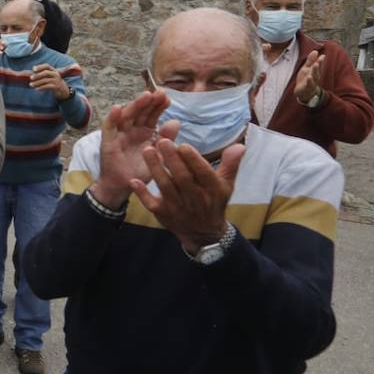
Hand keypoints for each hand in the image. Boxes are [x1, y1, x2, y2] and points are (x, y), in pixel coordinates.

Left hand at [30, 63, 69, 99]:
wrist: (64, 91)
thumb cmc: (54, 82)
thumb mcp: (50, 77)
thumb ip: (42, 75)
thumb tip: (30, 75)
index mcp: (53, 70)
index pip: (47, 66)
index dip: (40, 67)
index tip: (33, 69)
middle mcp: (55, 74)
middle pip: (46, 72)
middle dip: (37, 75)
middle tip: (31, 78)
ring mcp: (56, 80)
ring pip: (46, 80)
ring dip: (37, 82)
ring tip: (31, 85)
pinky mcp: (57, 87)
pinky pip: (48, 86)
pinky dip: (41, 87)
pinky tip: (37, 89)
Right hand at [91, 90, 179, 208]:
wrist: (123, 186)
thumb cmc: (140, 171)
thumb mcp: (158, 156)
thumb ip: (166, 140)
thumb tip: (176, 121)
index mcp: (145, 132)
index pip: (152, 115)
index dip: (159, 106)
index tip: (168, 99)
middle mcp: (132, 129)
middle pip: (140, 112)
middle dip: (150, 102)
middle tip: (160, 93)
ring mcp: (120, 134)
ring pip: (127, 116)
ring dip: (135, 105)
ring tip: (146, 96)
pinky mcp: (108, 141)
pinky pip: (109, 127)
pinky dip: (112, 117)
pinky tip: (117, 108)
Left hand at [131, 139, 244, 254]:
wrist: (203, 232)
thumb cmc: (213, 201)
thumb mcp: (226, 184)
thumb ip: (230, 164)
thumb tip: (239, 146)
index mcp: (212, 189)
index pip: (202, 173)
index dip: (193, 160)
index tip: (183, 145)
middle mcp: (195, 199)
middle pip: (182, 178)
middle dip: (172, 160)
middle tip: (161, 141)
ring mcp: (177, 207)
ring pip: (165, 187)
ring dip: (155, 169)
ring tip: (147, 150)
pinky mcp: (163, 214)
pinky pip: (151, 204)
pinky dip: (142, 193)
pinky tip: (134, 180)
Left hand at [294, 51, 324, 104]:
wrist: (304, 93)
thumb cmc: (306, 79)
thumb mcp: (306, 68)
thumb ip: (310, 60)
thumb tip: (315, 51)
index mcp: (315, 71)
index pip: (318, 65)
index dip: (320, 61)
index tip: (323, 56)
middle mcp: (315, 77)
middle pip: (317, 70)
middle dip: (319, 65)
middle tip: (319, 60)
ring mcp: (312, 83)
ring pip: (314, 77)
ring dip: (315, 71)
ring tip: (315, 65)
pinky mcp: (307, 88)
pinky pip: (309, 84)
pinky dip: (309, 81)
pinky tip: (309, 77)